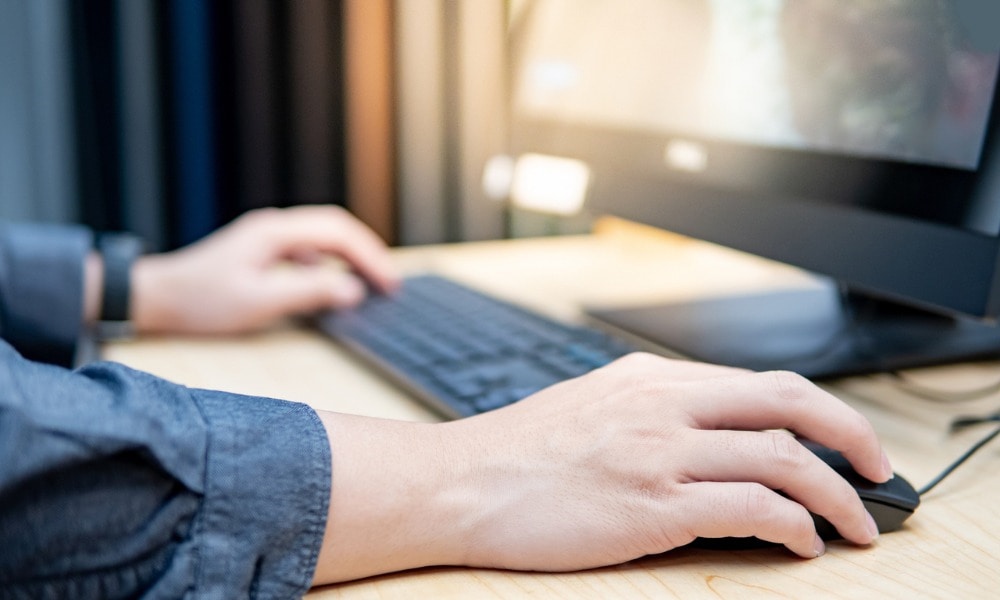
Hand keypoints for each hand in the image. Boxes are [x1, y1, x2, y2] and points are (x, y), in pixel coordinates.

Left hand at [130, 206, 398, 333]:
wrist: (155, 297)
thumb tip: (352, 290)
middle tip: (389, 283)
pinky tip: (331, 284)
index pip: (338, 232)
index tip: (389, 283)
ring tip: (371, 282)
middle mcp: (273, 227)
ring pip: (322, 237)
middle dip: (366, 253)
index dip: (370, 256)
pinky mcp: (260, 251)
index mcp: (274, 232)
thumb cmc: (201, 302)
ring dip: (350, 257)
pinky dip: (329, 264)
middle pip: (335, 228)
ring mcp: (266, 237)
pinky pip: (307, 250)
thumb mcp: (259, 302)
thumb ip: (309, 293)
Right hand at [312, 353, 891, 583]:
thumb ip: (651, 407)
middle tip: (878, 468)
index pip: (758, 382)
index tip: (841, 438)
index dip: (817, 410)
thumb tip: (706, 426)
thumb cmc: (519, 452)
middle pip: (787, 401)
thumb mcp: (591, 404)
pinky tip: (801, 543)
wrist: (461, 482)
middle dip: (849, 434)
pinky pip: (750, 507)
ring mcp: (658, 451)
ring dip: (834, 495)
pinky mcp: (651, 504)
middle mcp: (662, 404)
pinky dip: (792, 525)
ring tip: (854, 524)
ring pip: (781, 457)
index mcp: (650, 377)